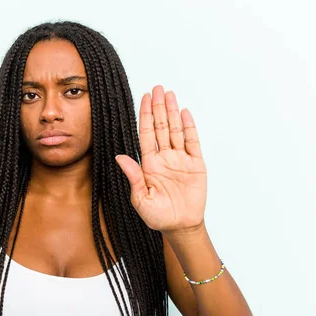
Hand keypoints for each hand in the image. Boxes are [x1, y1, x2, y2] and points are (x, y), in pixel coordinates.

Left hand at [115, 85, 206, 233]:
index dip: (146, 116)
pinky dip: (189, 127)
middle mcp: (164, 157)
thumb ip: (133, 177)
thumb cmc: (158, 216)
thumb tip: (120, 157)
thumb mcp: (141, 199)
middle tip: (157, 88)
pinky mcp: (196, 164)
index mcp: (149, 164)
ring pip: (176, 130)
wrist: (180, 226)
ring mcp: (180, 159)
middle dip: (158, 107)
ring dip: (172, 112)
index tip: (144, 98)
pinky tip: (184, 113)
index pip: (146, 134)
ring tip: (169, 94)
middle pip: (161, 127)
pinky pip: (192, 142)